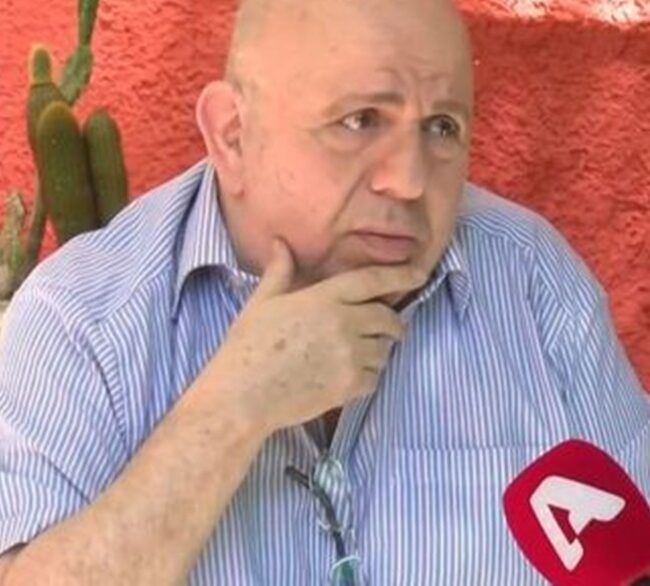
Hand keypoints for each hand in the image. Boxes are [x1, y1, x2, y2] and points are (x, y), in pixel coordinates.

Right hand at [206, 237, 427, 434]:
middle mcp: (343, 323)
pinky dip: (367, 376)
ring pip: (383, 349)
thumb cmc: (248, 346)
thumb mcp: (262, 302)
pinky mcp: (349, 384)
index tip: (419, 274)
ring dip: (377, 349)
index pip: (372, 280)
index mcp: (324, 298)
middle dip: (393, 322)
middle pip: (387, 317)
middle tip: (389, 327)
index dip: (400, 276)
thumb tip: (280, 243)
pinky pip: (374, 377)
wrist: (244, 394)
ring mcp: (349, 355)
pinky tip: (346, 375)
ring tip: (357, 354)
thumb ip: (280, 271)